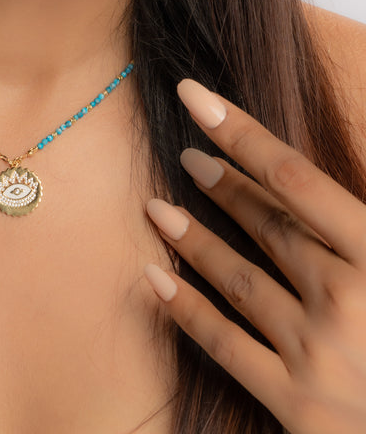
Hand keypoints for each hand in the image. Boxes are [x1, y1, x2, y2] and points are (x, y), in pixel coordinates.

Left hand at [143, 79, 365, 433]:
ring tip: (156, 209)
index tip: (195, 97)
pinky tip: (154, 280)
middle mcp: (351, 301)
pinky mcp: (298, 407)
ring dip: (192, 240)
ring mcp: (321, 356)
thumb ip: (359, 219)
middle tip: (188, 156)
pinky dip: (187, 310)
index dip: (241, 132)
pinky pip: (227, 347)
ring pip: (238, 279)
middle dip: (223, 186)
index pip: (296, 178)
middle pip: (267, 226)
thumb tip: (326, 166)